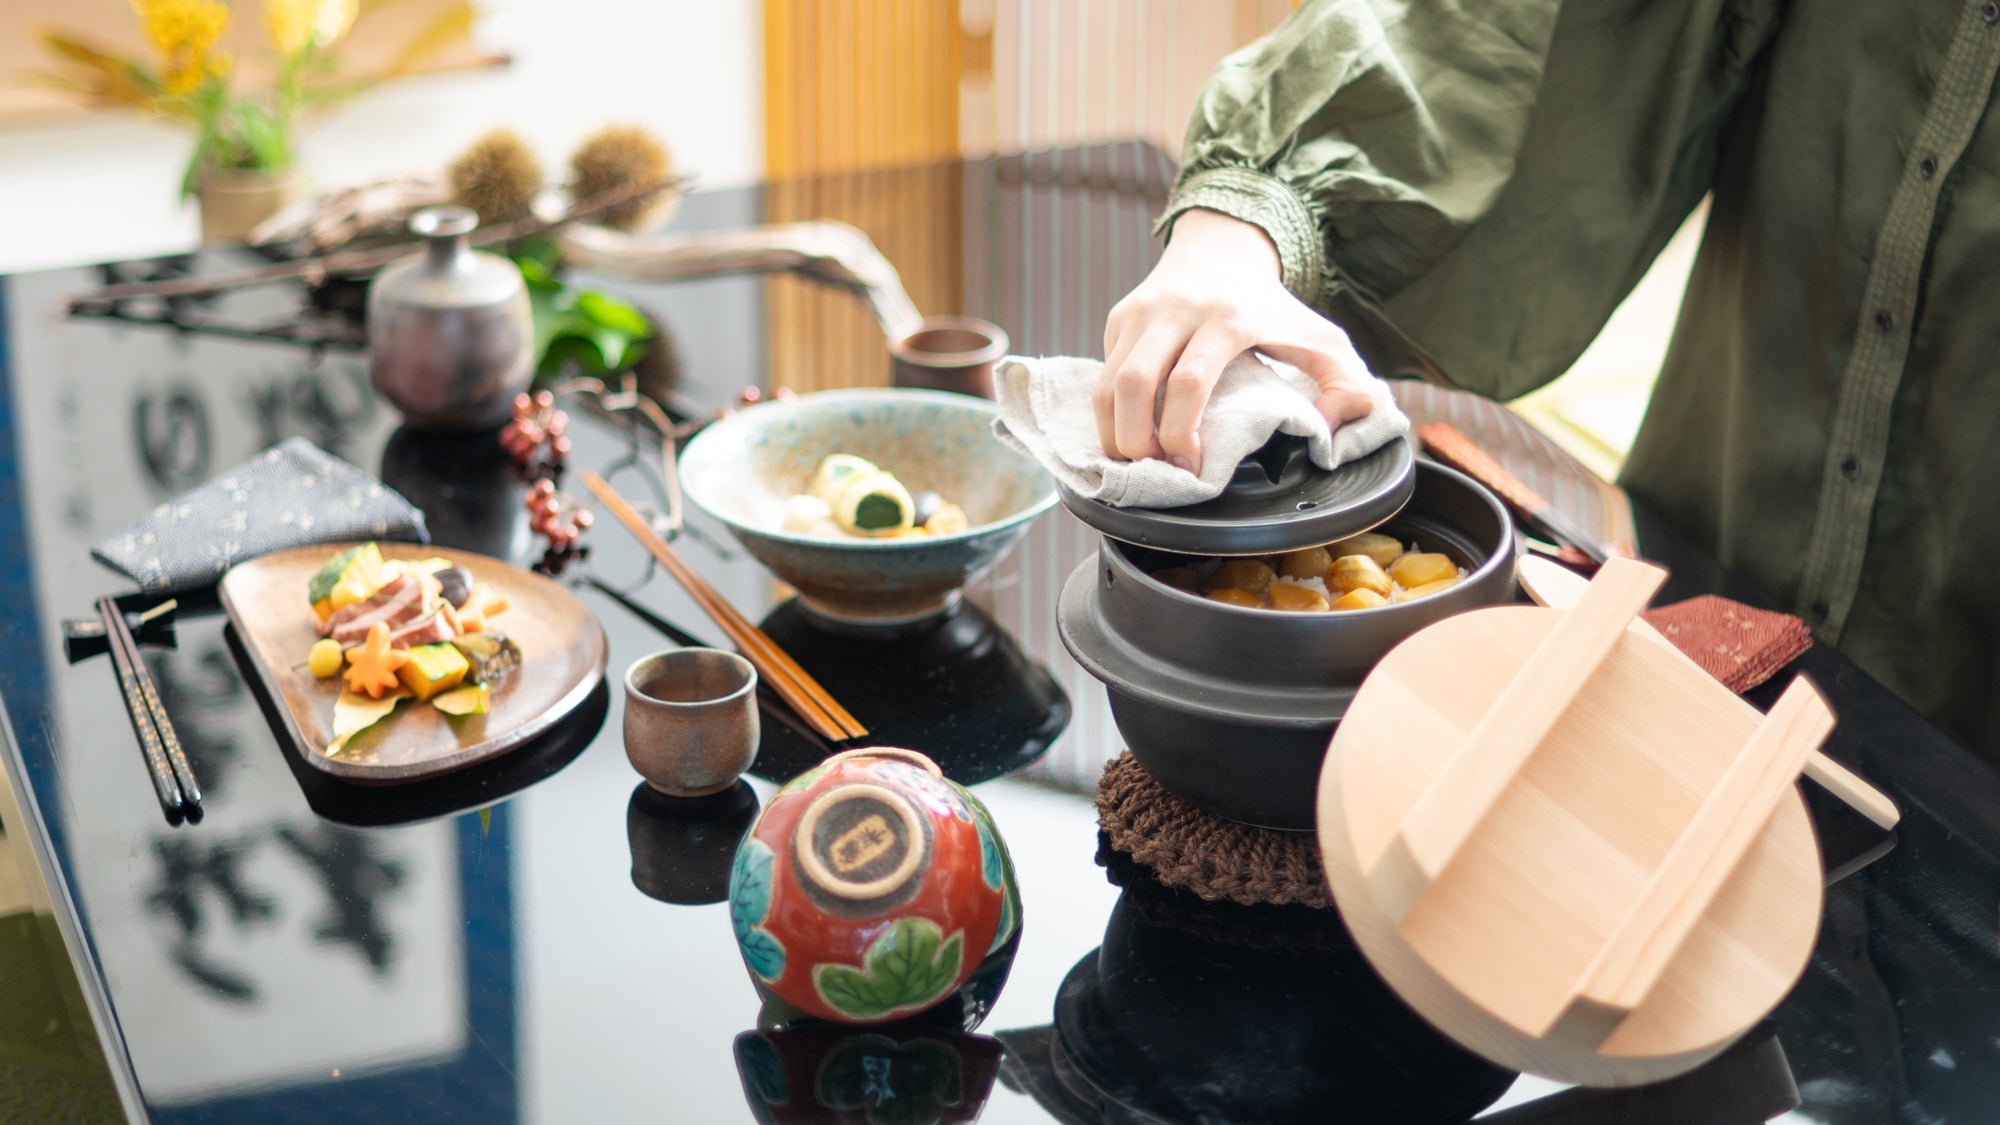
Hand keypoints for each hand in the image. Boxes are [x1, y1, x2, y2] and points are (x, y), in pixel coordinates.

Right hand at [1097, 208, 1376, 474]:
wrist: (1223, 248)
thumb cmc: (1274, 308)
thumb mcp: (1322, 340)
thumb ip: (1346, 386)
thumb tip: (1328, 430)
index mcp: (1227, 318)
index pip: (1189, 383)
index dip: (1182, 434)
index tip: (1190, 467)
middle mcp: (1176, 311)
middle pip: (1134, 384)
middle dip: (1137, 440)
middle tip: (1156, 471)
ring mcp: (1140, 313)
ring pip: (1107, 384)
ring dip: (1115, 433)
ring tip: (1138, 461)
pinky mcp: (1118, 319)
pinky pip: (1101, 376)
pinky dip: (1109, 415)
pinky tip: (1130, 435)